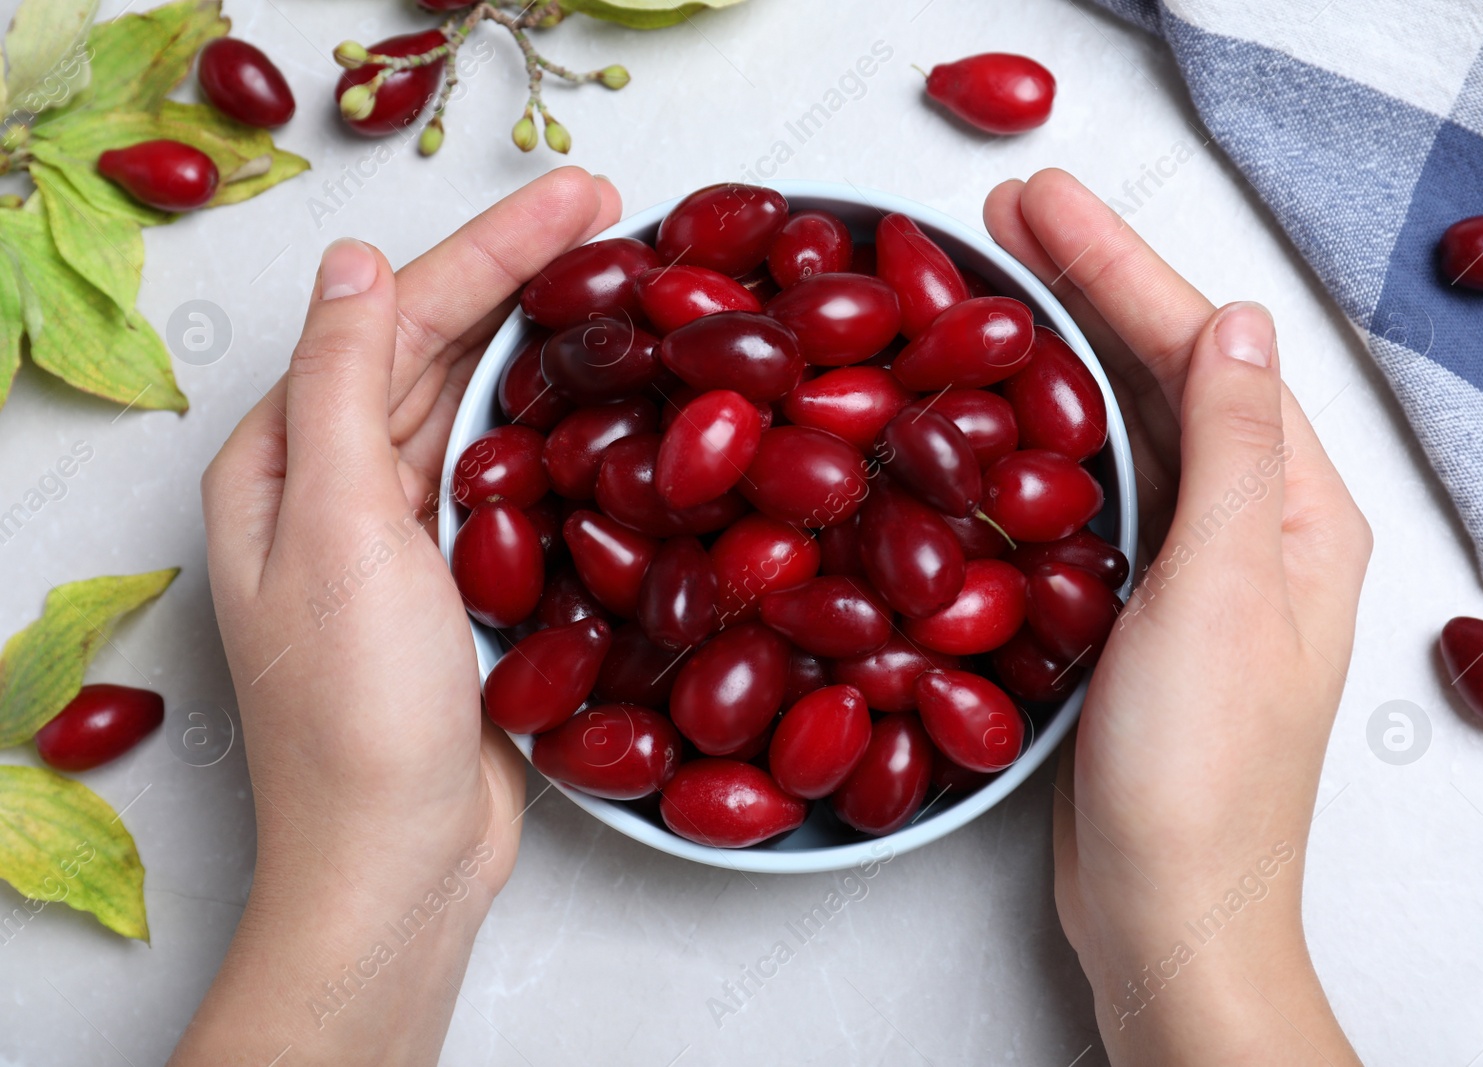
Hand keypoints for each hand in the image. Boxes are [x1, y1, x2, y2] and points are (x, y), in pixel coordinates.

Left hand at [173, 168, 619, 1064]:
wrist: (398, 862)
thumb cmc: (355, 715)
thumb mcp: (336, 533)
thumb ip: (344, 389)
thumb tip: (354, 261)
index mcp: (288, 461)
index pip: (394, 319)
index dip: (491, 248)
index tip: (582, 197)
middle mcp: (340, 484)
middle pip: (441, 348)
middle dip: (528, 276)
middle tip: (622, 216)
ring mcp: (406, 532)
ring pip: (481, 404)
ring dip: (547, 338)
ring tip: (624, 280)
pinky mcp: (466, 577)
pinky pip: (514, 473)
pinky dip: (558, 424)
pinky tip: (608, 391)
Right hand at [986, 170, 1368, 1064]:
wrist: (1167, 912)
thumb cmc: (1204, 775)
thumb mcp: (1228, 595)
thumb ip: (1236, 453)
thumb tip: (1236, 321)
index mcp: (1298, 512)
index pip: (1205, 354)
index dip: (1121, 266)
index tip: (1043, 201)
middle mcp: (1250, 529)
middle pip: (1162, 377)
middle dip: (1086, 289)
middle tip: (1005, 219)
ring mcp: (1186, 570)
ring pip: (1119, 431)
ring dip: (1056, 354)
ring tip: (989, 287)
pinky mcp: (1126, 610)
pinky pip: (1086, 497)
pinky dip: (1038, 440)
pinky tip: (991, 412)